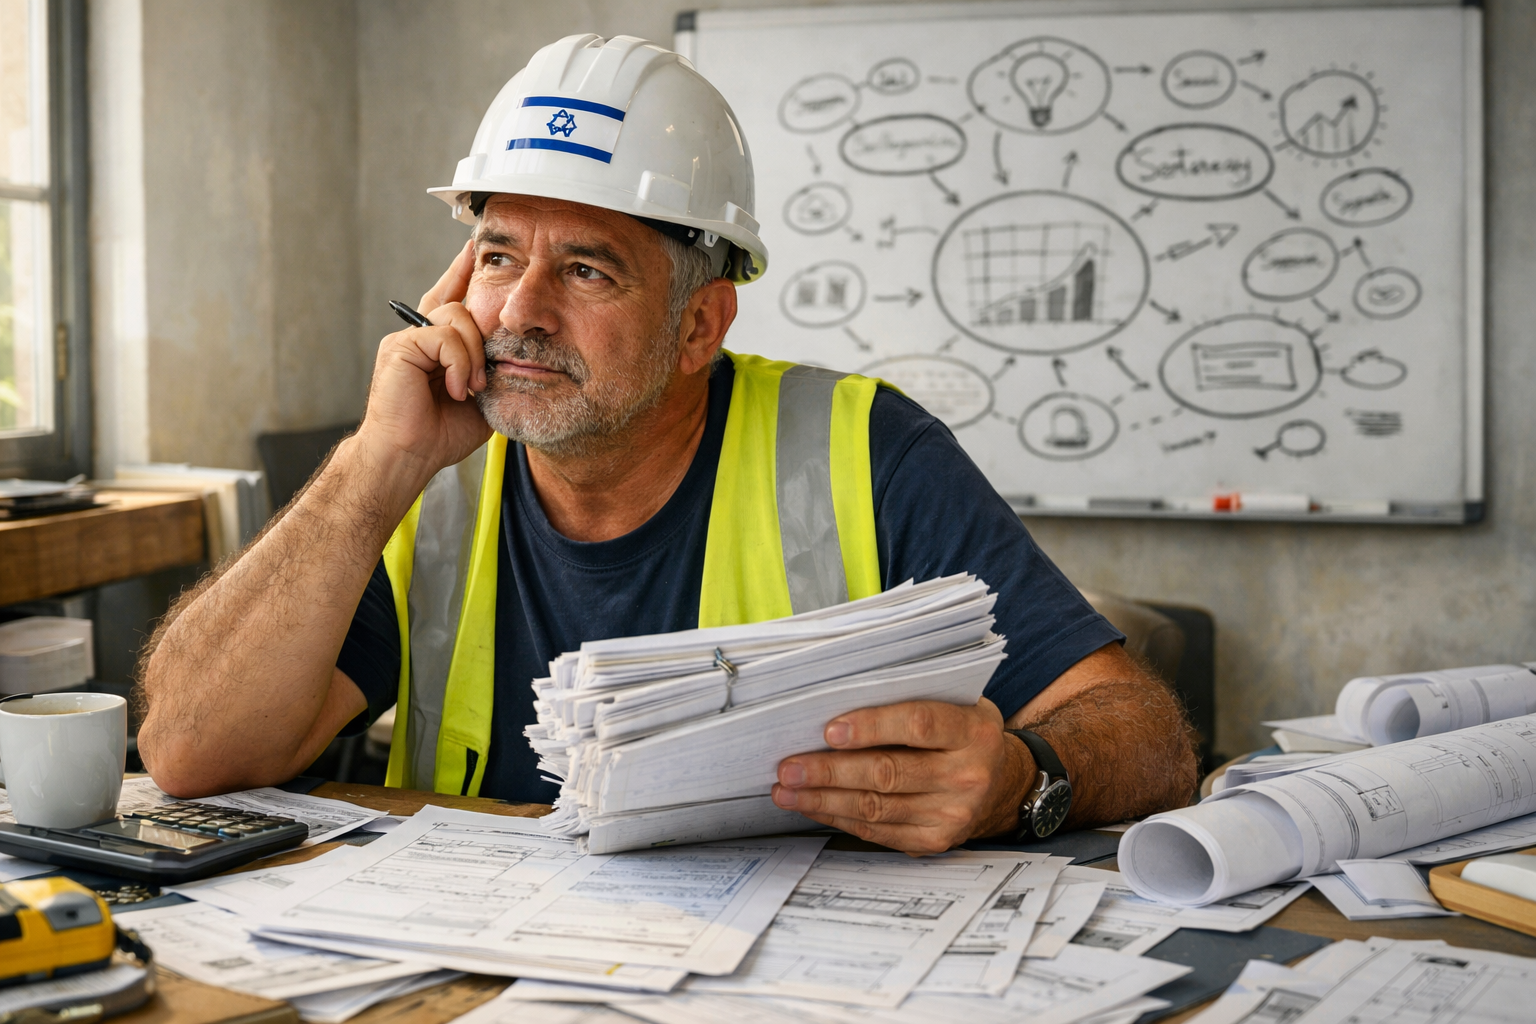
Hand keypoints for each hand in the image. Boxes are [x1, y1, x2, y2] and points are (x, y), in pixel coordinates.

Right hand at [355, 239, 491, 480]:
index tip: (475, 249)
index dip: (463, 271)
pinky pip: (443, 336)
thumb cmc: (441, 434)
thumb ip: (492, 368)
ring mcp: (407, 338)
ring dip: (474, 355)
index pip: (452, 296)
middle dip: (483, 332)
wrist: (410, 457)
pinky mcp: (400, 346)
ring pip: (457, 316)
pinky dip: (458, 363)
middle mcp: (419, 335)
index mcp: (437, 345)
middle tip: (484, 378)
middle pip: (461, 303)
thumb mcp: (481, 396)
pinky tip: (455, 389)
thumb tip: (514, 352)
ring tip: (470, 389)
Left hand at [771, 698, 1031, 854]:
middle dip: (830, 771)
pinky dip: (838, 817)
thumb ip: (910, 699)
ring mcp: (952, 814)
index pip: (919, 726)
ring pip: (876, 808)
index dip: (872, 727)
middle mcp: (968, 776)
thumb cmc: (962, 733)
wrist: (1002, 783)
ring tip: (786, 788)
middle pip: (888, 774)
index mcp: (974, 731)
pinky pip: (878, 831)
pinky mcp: (935, 841)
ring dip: (823, 799)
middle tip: (788, 766)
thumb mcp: (955, 703)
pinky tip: (812, 805)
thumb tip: (836, 700)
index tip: (829, 730)